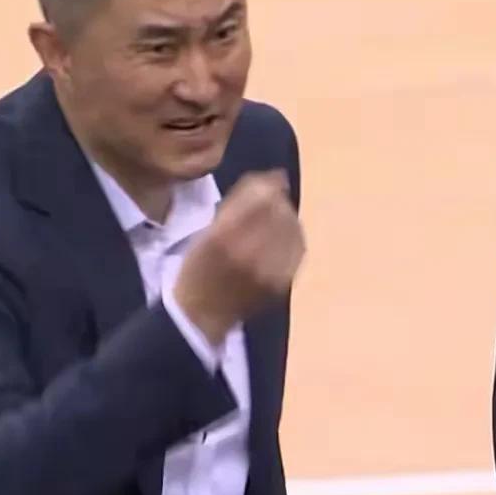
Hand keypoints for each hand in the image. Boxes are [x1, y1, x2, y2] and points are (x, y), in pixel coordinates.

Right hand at [173, 170, 304, 344]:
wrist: (201, 317)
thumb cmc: (198, 270)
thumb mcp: (206, 231)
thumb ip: (238, 203)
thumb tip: (275, 177)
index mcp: (223, 236)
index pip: (260, 198)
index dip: (268, 185)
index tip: (268, 182)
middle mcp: (248, 252)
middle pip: (280, 211)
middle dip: (279, 200)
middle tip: (272, 201)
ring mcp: (268, 270)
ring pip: (293, 229)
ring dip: (288, 217)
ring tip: (277, 219)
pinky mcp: (281, 283)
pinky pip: (298, 250)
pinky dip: (294, 237)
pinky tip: (284, 238)